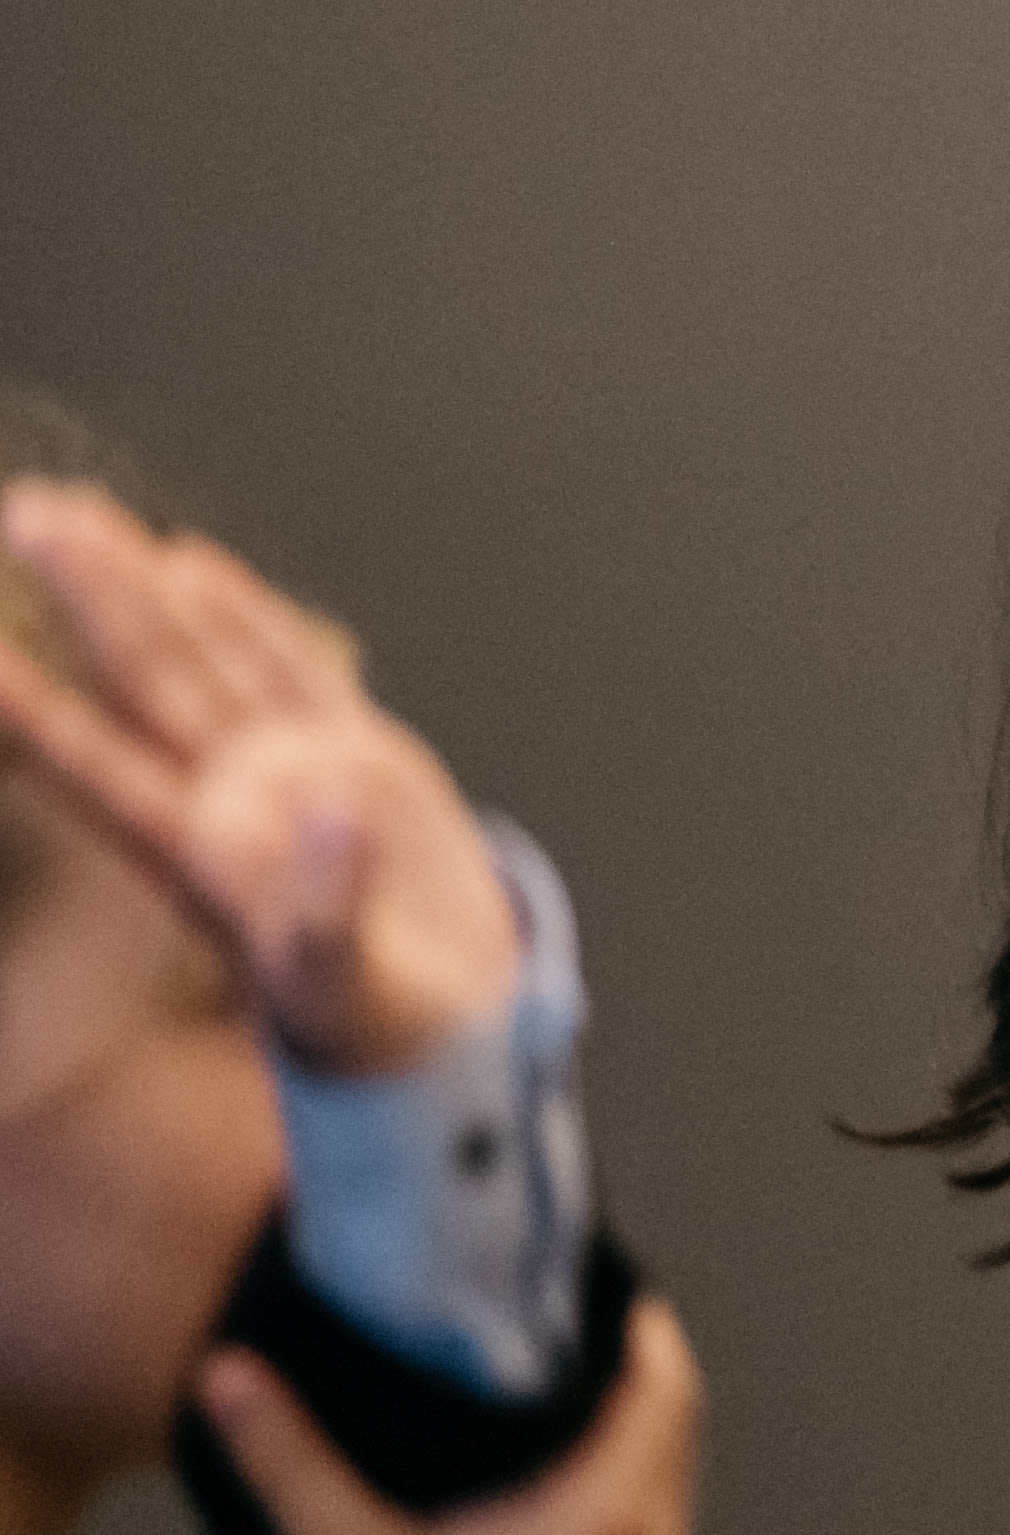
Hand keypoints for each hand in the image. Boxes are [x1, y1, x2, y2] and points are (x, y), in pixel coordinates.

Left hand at [0, 484, 523, 1077]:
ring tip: (82, 520)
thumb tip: (331, 803)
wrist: (443, 1017)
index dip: (36, 715)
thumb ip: (329, 901)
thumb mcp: (341, 982)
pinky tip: (193, 567)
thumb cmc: (374, 1019)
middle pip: (141, 678)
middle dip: (86, 599)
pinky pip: (281, 663)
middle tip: (29, 516)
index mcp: (203, 858)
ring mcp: (281, 769)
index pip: (100, 766)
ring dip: (140, 589)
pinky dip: (240, 612)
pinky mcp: (346, 753)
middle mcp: (225, 798)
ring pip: (197, 656)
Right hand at [207, 1295, 702, 1534]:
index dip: (639, 1327)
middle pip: (672, 1434)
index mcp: (611, 1514)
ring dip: (625, 1457)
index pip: (666, 1383)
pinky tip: (551, 1532)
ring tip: (554, 1428)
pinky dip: (617, 1523)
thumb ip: (292, 1465)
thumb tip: (235, 1382)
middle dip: (628, 1384)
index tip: (601, 1294)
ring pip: (664, 1499)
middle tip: (570, 1348)